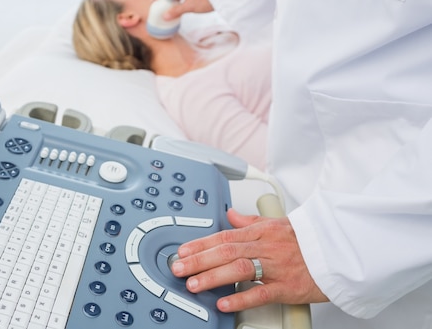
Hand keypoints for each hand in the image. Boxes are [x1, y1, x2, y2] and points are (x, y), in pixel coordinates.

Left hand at [171, 209, 328, 311]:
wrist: (341, 252)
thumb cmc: (308, 240)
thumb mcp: (277, 224)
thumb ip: (249, 222)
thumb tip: (229, 215)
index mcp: (262, 232)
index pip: (225, 236)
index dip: (201, 243)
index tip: (182, 250)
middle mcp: (266, 247)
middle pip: (226, 251)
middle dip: (199, 260)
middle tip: (178, 268)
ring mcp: (277, 267)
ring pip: (239, 269)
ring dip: (212, 277)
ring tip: (193, 284)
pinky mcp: (288, 287)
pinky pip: (261, 293)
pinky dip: (241, 298)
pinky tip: (223, 303)